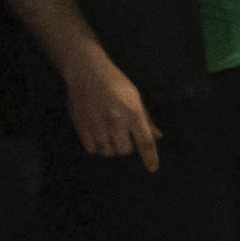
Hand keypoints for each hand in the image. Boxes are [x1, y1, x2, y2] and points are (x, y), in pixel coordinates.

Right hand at [59, 51, 156, 165]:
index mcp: (133, 112)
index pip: (145, 142)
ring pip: (108, 152)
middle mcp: (116, 121)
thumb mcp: (135, 97)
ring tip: (109, 135)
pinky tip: (97, 134)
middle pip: (125, 151)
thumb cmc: (115, 82)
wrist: (86, 72)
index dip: (150, 158)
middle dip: (127, 148)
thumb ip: (146, 119)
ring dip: (111, 148)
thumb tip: (158, 137)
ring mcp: (97, 125)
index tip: (152, 168)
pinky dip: (97, 146)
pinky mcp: (82, 126)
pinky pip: (92, 149)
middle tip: (123, 137)